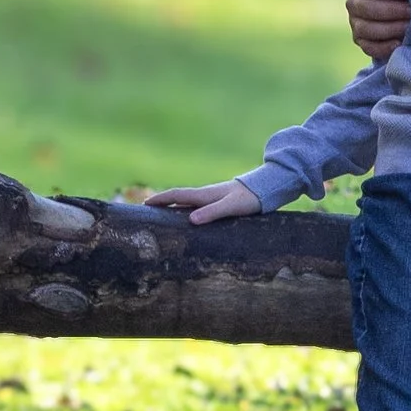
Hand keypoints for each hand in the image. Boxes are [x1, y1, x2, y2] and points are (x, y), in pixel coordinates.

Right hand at [143, 179, 261, 225]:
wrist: (266, 188)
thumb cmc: (249, 198)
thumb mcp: (230, 206)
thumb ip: (212, 213)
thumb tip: (191, 221)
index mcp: (204, 194)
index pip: (176, 194)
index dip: (160, 199)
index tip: (144, 204)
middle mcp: (205, 194)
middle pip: (178, 198)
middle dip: (162, 203)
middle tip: (147, 210)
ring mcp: (212, 197)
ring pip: (187, 202)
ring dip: (173, 207)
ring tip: (162, 216)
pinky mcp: (220, 202)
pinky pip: (197, 206)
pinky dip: (186, 210)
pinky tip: (188, 218)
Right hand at [346, 0, 410, 62]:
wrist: (403, 6)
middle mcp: (353, 2)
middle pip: (365, 7)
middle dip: (391, 10)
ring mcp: (355, 23)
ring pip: (366, 28)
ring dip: (389, 28)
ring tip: (408, 26)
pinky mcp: (361, 41)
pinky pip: (369, 47)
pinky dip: (384, 47)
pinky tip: (399, 43)